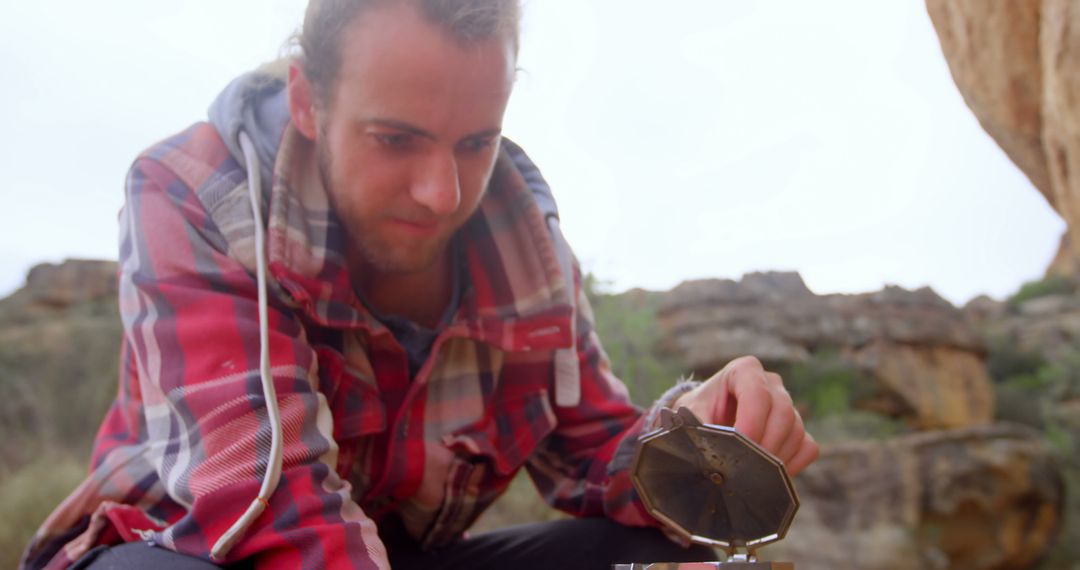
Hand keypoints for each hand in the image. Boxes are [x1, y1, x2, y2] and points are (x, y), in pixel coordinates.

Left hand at [671, 355, 818, 475]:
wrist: (705, 417)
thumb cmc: (698, 412)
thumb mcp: (690, 414)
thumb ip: (700, 428)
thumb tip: (713, 455)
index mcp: (744, 371)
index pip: (757, 393)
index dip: (751, 423)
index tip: (739, 448)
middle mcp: (771, 383)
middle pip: (783, 413)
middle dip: (765, 445)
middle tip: (748, 467)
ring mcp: (788, 404)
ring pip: (796, 431)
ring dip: (777, 458)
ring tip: (753, 473)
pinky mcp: (796, 428)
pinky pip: (807, 447)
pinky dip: (793, 464)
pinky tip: (769, 474)